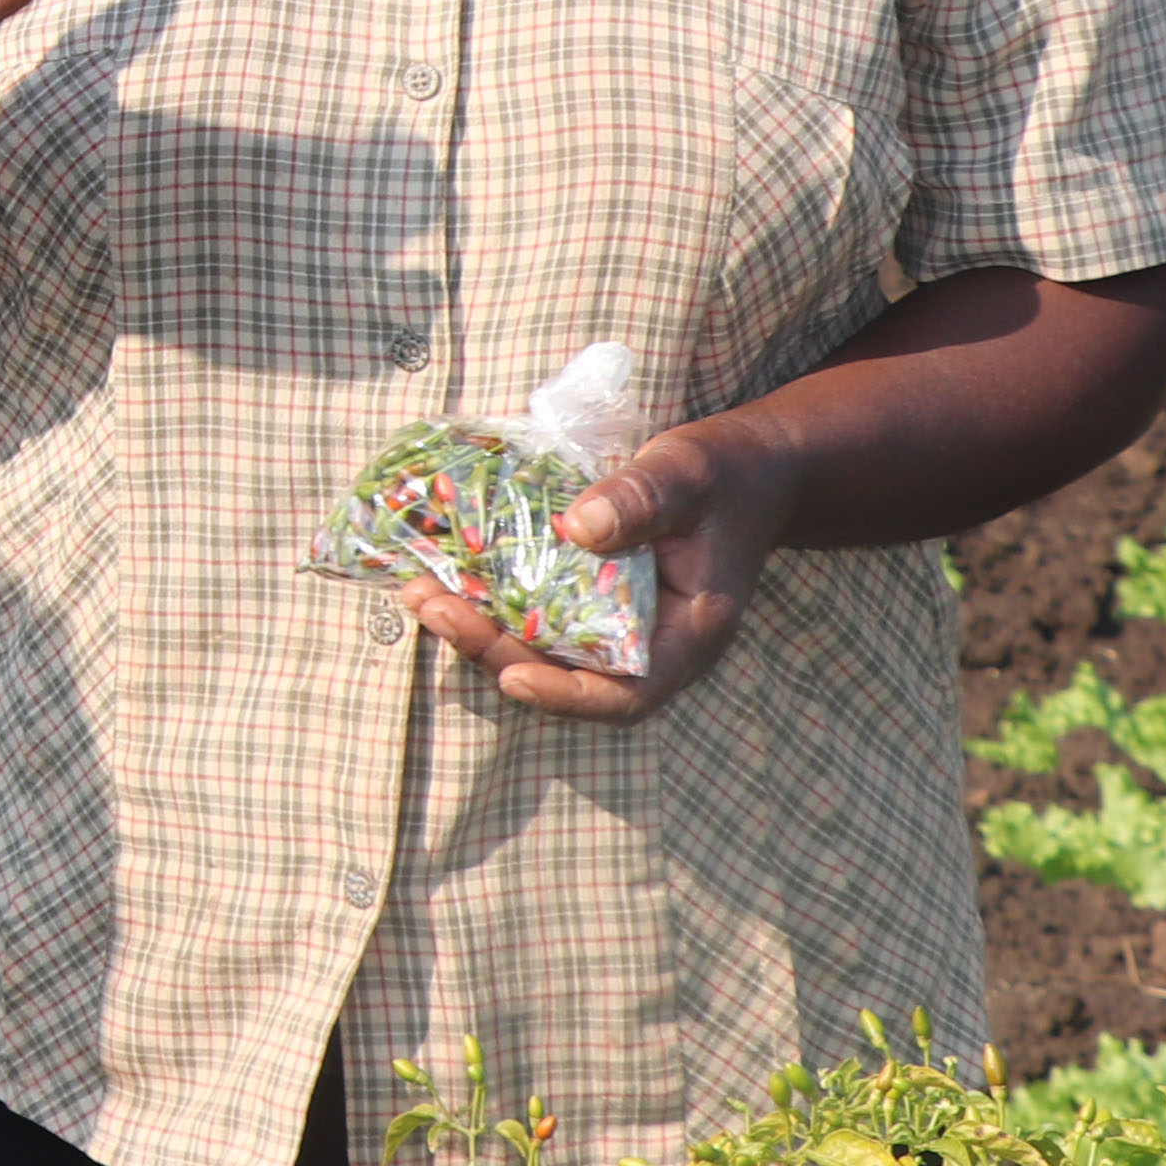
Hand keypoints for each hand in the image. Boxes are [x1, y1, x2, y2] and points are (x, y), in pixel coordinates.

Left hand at [407, 417, 793, 722]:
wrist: (747, 468)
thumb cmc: (725, 473)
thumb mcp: (688, 473)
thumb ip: (641, 498)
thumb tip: (578, 527)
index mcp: (687, 635)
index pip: (628, 695)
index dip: (568, 697)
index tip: (513, 676)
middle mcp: (649, 643)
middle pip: (566, 675)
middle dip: (494, 651)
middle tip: (431, 605)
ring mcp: (615, 624)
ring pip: (540, 649)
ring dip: (478, 628)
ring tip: (418, 589)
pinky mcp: (589, 597)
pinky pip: (535, 613)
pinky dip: (490, 599)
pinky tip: (442, 570)